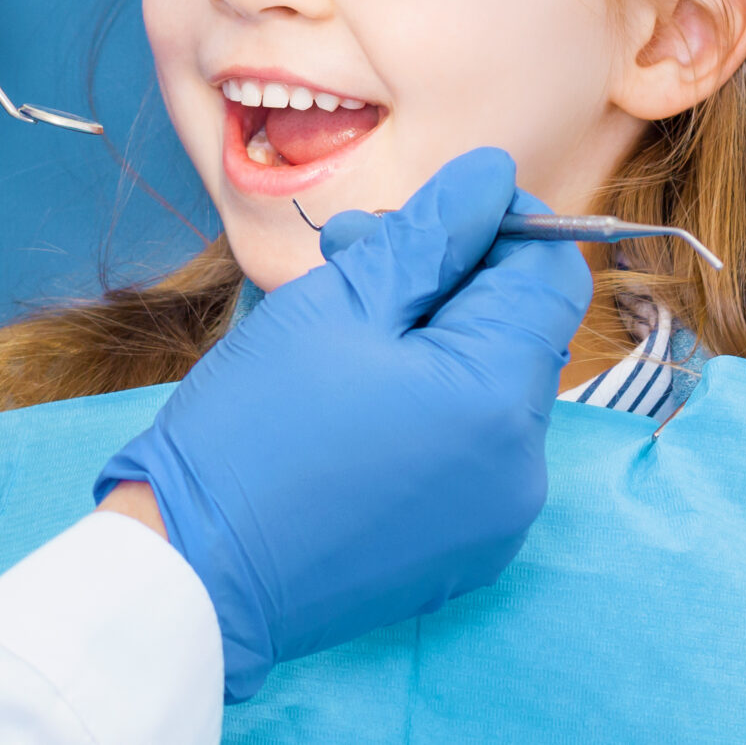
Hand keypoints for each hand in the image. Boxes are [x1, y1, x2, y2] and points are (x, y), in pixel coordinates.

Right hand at [94, 148, 588, 700]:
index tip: (418, 219)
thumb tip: (490, 179)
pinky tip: (350, 405)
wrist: (197, 568)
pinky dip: (427, 409)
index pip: (548, 273)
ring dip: (432, 342)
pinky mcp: (465, 550)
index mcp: (496, 397)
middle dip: (447, 280)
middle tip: (348, 263)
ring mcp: (497, 518)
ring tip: (339, 335)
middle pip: (519, 329)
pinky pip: (471, 450)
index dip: (493, 225)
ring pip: (491, 388)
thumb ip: (426, 238)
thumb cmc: (252, 431)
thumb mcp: (335, 304)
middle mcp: (522, 466)